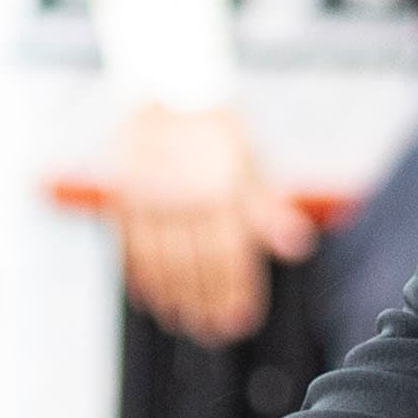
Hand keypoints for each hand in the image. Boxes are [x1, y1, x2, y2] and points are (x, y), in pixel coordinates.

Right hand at [111, 99, 312, 344]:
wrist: (167, 85)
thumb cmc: (219, 131)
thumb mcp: (250, 163)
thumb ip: (269, 208)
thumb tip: (297, 247)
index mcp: (222, 189)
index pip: (230, 256)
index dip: (235, 293)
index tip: (240, 321)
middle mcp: (184, 196)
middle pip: (195, 267)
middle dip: (206, 304)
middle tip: (213, 332)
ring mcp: (149, 197)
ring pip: (161, 263)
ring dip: (173, 299)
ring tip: (183, 322)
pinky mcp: (121, 195)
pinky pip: (130, 246)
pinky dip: (141, 278)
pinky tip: (152, 299)